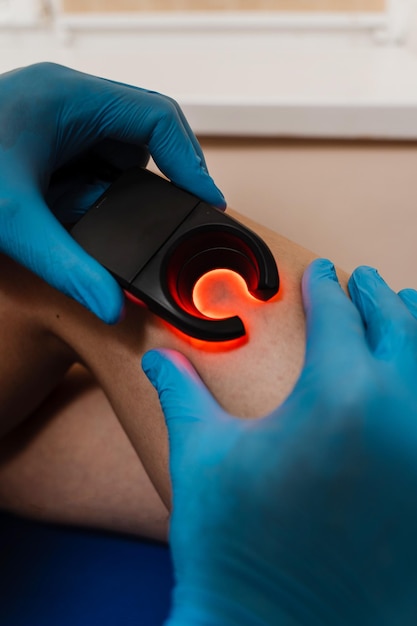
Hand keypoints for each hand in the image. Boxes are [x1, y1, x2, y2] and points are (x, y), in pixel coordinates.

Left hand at [0, 63, 224, 321]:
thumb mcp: (13, 221)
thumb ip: (67, 266)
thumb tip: (111, 305)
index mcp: (70, 99)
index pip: (157, 118)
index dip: (191, 158)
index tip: (206, 198)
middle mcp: (69, 103)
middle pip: (143, 137)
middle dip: (151, 183)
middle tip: (158, 223)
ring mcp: (58, 122)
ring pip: (117, 155)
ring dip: (116, 193)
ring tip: (95, 222)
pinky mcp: (48, 143)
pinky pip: (91, 167)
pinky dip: (92, 197)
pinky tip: (73, 217)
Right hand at [143, 259, 416, 625]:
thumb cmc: (239, 547)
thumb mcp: (202, 455)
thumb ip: (183, 393)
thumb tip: (161, 358)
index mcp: (338, 396)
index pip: (336, 316)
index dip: (325, 287)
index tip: (321, 273)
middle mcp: (397, 416)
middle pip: (396, 326)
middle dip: (376, 295)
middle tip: (363, 278)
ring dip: (416, 328)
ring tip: (405, 308)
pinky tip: (413, 380)